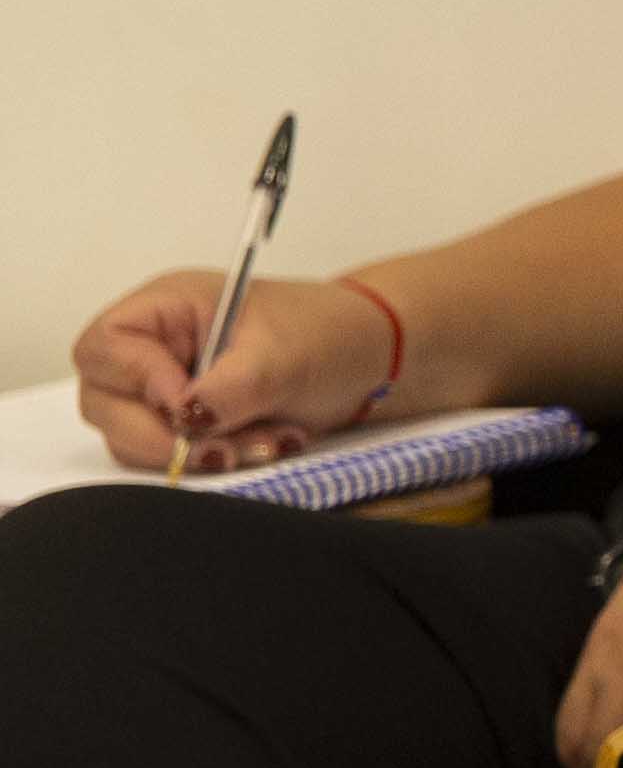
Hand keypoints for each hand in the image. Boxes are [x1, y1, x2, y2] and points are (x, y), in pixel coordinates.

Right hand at [66, 272, 401, 473]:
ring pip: (137, 438)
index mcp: (167, 307)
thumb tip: (184, 420)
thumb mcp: (282, 357)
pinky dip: (216, 459)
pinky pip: (174, 454)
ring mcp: (169, 387)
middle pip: (106, 403)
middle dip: (167, 435)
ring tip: (269, 441)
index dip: (139, 382)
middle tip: (227, 445)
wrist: (373, 359)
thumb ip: (228, 388)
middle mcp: (156, 347)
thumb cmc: (330, 334)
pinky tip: (269, 444)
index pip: (105, 347)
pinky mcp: (190, 423)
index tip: (190, 405)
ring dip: (199, 452)